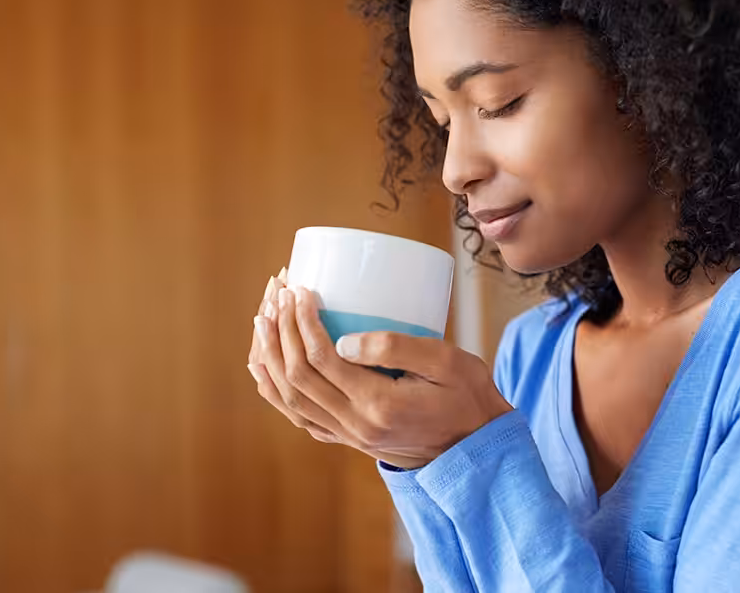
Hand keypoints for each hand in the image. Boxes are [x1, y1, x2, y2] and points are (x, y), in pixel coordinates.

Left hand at [248, 285, 511, 468]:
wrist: (477, 449)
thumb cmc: (468, 396)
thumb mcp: (447, 362)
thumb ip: (397, 348)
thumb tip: (344, 340)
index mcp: (378, 405)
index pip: (323, 359)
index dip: (304, 322)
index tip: (301, 290)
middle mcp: (356, 425)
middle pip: (298, 378)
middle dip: (281, 331)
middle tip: (277, 294)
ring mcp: (349, 436)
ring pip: (290, 400)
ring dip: (271, 358)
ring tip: (262, 321)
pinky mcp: (349, 438)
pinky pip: (299, 417)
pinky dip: (275, 392)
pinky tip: (265, 368)